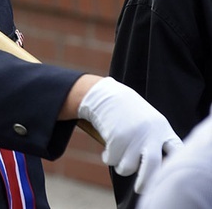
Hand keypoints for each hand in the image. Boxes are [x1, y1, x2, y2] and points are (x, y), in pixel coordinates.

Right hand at [77, 77, 182, 192]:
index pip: (177, 152)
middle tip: (140, 189)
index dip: (173, 165)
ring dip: (120, 166)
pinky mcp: (116, 137)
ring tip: (119, 157)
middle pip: (153, 167)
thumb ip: (157, 141)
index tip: (165, 172)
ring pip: (127, 167)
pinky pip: (112, 160)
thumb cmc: (129, 114)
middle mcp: (150, 133)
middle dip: (145, 183)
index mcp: (162, 129)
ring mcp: (133, 135)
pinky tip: (108, 148)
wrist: (107, 96)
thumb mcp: (150, 123)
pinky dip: (108, 158)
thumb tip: (158, 170)